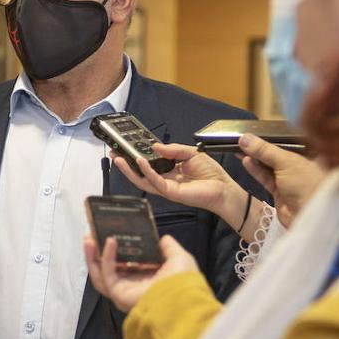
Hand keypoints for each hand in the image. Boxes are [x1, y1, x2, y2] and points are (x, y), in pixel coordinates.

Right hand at [84, 233, 199, 313]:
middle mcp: (132, 285)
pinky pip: (107, 274)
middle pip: (107, 267)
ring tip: (89, 238)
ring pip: (100, 273)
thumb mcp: (179, 258)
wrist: (181, 300)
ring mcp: (123, 290)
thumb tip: (163, 238)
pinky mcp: (118, 293)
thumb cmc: (182, 282)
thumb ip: (169, 247)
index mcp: (146, 277)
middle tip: (92, 233)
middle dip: (98, 251)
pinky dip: (105, 257)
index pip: (125, 262)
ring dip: (92, 256)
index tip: (111, 232)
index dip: (117, 248)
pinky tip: (109, 242)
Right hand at [111, 143, 249, 227]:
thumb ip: (173, 149)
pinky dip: (146, 172)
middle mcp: (165, 180)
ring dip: (130, 170)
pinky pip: (154, 182)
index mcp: (170, 171)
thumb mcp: (191, 153)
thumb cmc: (211, 174)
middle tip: (115, 154)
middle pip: (141, 174)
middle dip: (126, 165)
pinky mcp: (171, 192)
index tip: (127, 147)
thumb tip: (155, 146)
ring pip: (142, 180)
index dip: (138, 156)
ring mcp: (166, 188)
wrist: (224, 188)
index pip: (149, 164)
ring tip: (119, 159)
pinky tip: (140, 162)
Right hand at [237, 134, 324, 225]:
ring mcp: (289, 179)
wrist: (310, 216)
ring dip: (255, 158)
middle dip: (259, 147)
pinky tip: (245, 161)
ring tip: (238, 148)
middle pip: (276, 153)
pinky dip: (255, 170)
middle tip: (241, 140)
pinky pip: (265, 177)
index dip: (270, 135)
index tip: (253, 130)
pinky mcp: (279, 192)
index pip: (287, 140)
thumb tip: (244, 138)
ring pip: (268, 165)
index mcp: (309, 154)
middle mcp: (299, 165)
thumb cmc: (306, 184)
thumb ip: (264, 150)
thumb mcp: (286, 162)